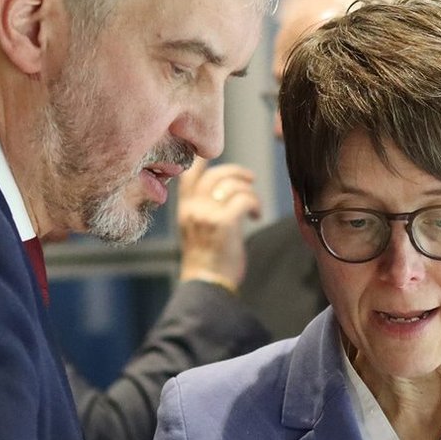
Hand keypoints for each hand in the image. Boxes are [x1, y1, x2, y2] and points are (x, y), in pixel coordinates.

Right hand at [176, 160, 259, 289]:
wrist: (206, 284)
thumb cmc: (206, 260)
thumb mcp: (195, 229)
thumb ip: (202, 208)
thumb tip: (221, 190)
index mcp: (184, 208)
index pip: (189, 174)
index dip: (202, 159)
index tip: (214, 155)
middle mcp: (193, 208)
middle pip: (216, 174)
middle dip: (237, 172)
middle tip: (251, 179)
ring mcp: (208, 214)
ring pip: (233, 185)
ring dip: (250, 192)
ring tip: (254, 206)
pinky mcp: (224, 223)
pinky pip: (245, 199)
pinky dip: (255, 204)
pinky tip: (256, 216)